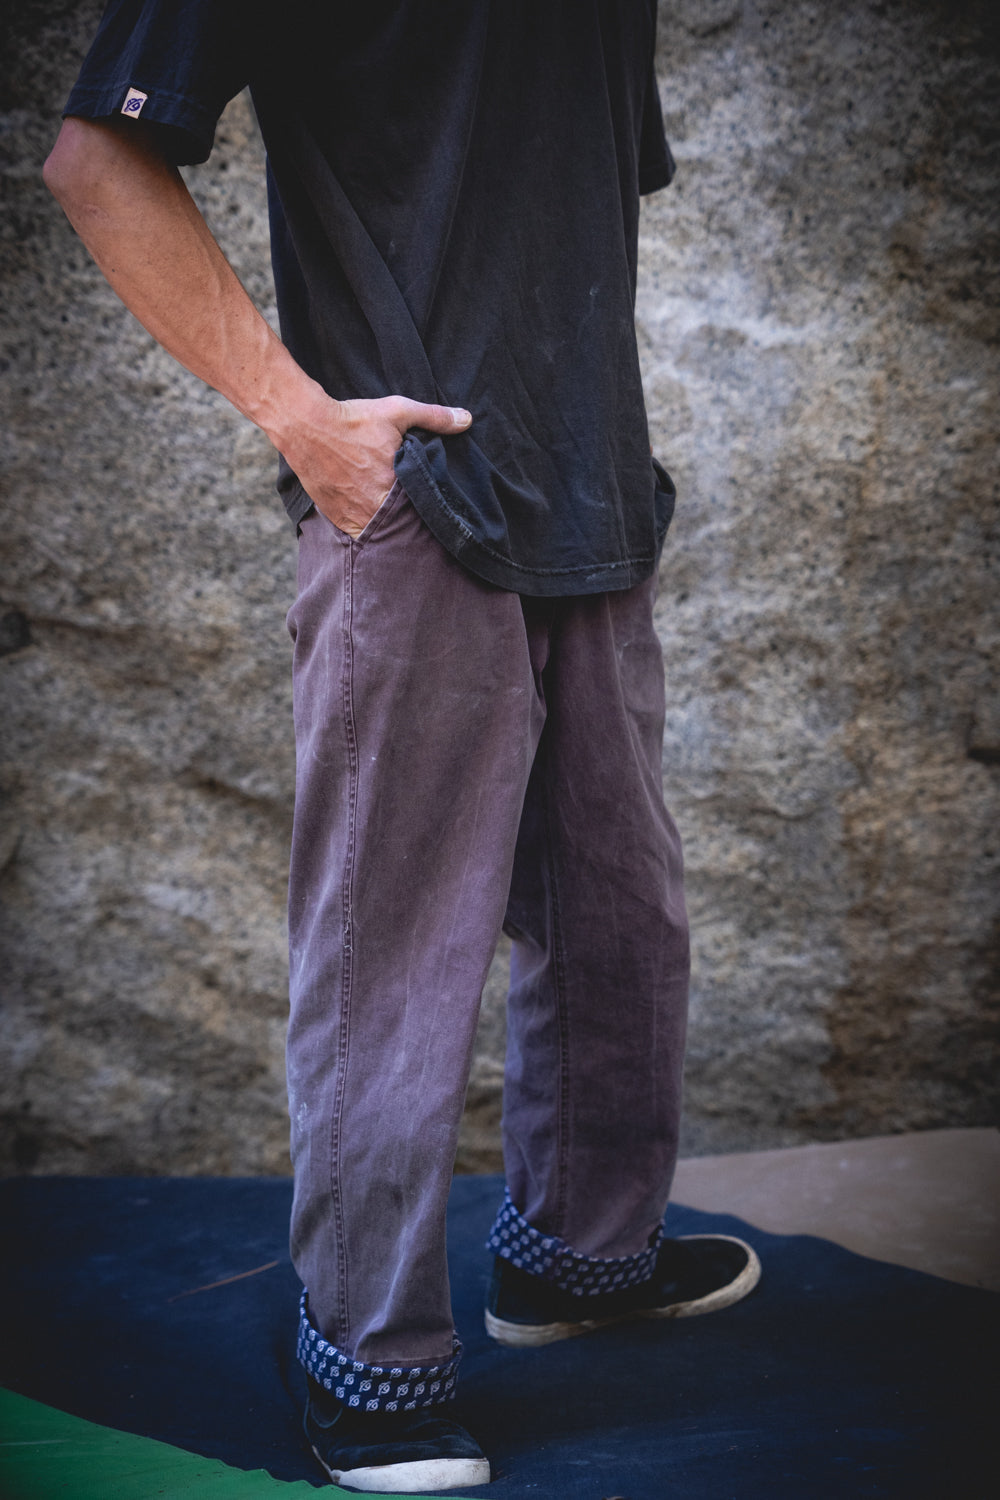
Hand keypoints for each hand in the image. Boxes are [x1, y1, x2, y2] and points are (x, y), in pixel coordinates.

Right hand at [275, 388, 472, 536]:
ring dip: (387, 530)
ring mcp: (353, 514)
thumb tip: (467, 419)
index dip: (427, 510)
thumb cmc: (353, 419)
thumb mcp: (397, 412)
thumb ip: (434, 417)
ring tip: (395, 524)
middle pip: (401, 525)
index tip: (432, 509)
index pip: (421, 510)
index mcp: (395, 485)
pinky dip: (365, 529)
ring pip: (379, 533)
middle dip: (408, 522)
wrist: (306, 426)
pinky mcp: (335, 516)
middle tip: (416, 521)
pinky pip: (357, 533)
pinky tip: (372, 522)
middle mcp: (375, 506)